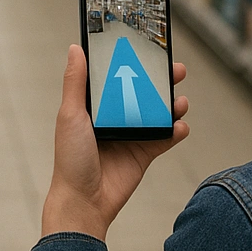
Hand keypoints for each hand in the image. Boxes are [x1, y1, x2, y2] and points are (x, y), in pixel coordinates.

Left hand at [41, 44, 188, 240]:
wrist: (84, 201)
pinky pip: (165, 139)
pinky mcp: (144, 154)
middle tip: (176, 69)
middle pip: (142, 92)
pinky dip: (176, 131)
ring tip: (181, 100)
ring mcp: (131, 135)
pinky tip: (180, 126)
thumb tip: (76, 49)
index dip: (132, 63)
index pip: (116, 77)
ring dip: (173, 104)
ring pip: (158, 113)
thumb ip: (76, 82)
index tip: (147, 48)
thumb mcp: (71, 115)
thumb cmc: (70, 159)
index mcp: (94, 106)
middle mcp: (114, 117)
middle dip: (161, 80)